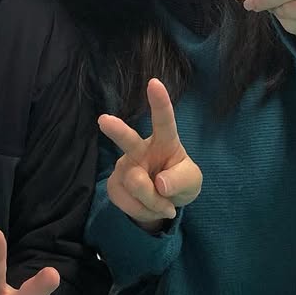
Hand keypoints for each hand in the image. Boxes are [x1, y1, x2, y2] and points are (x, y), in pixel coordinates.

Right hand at [99, 79, 201, 228]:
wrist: (162, 204)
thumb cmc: (178, 181)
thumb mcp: (191, 181)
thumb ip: (181, 180)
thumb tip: (159, 183)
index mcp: (164, 141)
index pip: (164, 121)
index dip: (160, 102)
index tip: (154, 83)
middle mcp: (140, 149)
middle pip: (129, 140)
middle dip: (117, 130)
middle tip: (104, 120)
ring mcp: (125, 167)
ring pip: (136, 185)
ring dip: (154, 201)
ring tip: (163, 202)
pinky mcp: (114, 185)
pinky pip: (128, 203)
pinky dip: (143, 211)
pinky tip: (148, 206)